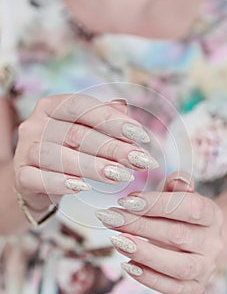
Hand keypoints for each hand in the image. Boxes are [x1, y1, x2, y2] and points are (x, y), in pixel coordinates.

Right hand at [13, 94, 157, 211]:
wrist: (37, 178)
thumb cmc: (67, 151)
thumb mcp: (85, 132)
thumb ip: (102, 119)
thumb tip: (124, 106)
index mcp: (51, 106)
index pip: (82, 106)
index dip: (112, 119)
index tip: (140, 135)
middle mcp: (35, 124)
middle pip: (76, 133)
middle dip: (112, 147)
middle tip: (139, 160)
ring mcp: (25, 149)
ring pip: (58, 156)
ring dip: (92, 166)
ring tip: (120, 175)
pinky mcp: (20, 175)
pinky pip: (39, 178)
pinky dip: (61, 183)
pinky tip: (83, 187)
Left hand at [96, 172, 222, 293]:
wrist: (200, 242)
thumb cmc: (183, 215)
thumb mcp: (181, 195)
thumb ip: (177, 185)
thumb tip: (176, 179)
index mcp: (211, 215)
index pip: (190, 208)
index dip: (157, 204)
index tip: (126, 201)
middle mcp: (212, 242)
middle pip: (178, 235)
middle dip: (139, 226)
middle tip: (111, 218)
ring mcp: (206, 267)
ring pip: (179, 266)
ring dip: (144, 254)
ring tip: (117, 242)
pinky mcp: (195, 287)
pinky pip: (174, 288)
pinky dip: (150, 279)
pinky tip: (128, 265)